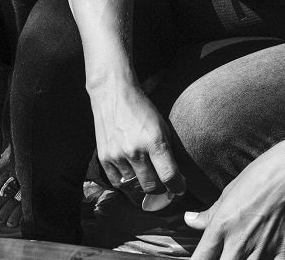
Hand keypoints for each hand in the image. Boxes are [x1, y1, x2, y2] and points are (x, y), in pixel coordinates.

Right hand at [90, 81, 184, 196]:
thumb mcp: (163, 126)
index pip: (169, 176)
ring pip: (134, 187)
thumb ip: (168, 151)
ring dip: (143, 186)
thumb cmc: (143, 109)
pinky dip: (127, 184)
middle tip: (165, 187)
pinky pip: (118, 183)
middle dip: (161, 189)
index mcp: (154, 141)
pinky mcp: (104, 159)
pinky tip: (133, 177)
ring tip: (149, 179)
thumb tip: (176, 175)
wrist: (114, 95)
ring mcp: (117, 156)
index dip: (177, 187)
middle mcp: (135, 151)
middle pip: (151, 186)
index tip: (180, 189)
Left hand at [184, 143, 284, 259]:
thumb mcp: (229, 192)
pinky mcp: (284, 250)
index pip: (200, 258)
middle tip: (227, 254)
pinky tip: (268, 258)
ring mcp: (262, 249)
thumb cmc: (260, 175)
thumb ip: (208, 213)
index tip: (202, 259)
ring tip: (247, 254)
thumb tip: (189, 219)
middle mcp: (238, 242)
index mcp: (221, 226)